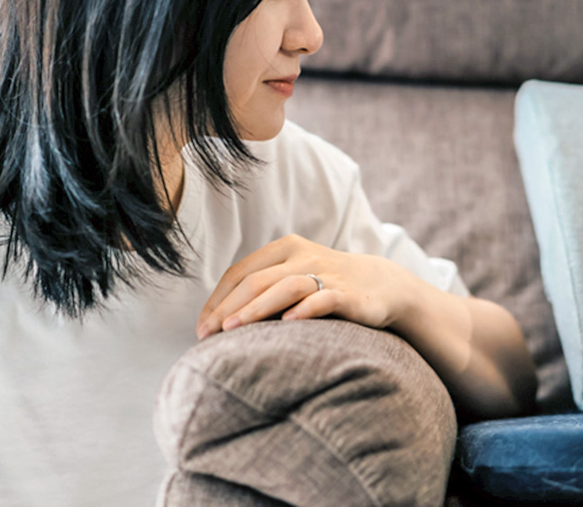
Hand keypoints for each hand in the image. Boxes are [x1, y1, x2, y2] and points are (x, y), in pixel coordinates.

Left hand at [196, 234, 416, 339]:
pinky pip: (324, 298)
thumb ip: (263, 287)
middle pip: (257, 280)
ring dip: (256, 309)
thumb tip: (217, 321)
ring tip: (233, 329)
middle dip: (228, 308)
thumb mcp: (293, 276)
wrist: (381, 284)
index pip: (241, 272)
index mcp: (285, 248)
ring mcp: (327, 273)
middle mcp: (304, 255)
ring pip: (285, 287)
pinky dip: (305, 309)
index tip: (201, 328)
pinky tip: (288, 322)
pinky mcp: (349, 293)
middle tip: (207, 335)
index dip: (217, 300)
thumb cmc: (325, 284)